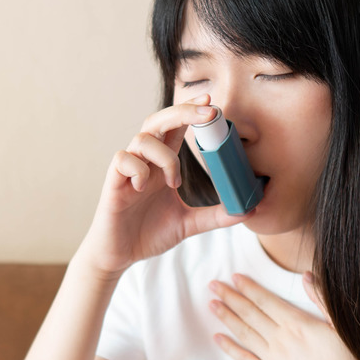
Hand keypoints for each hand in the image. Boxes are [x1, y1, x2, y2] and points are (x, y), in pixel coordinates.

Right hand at [76, 94, 247, 277]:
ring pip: (143, 139)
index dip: (191, 112)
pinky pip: (123, 160)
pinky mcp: (113, 182)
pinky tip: (143, 188)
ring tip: (173, 183)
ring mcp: (128, 170)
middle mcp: (145, 161)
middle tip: (209, 113)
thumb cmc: (147, 233)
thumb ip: (215, 216)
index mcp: (162, 165)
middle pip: (159, 120)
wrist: (120, 255)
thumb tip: (247, 211)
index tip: (212, 104)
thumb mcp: (188, 224)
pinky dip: (138, 170)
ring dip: (165, 156)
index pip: (176, 127)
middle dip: (183, 112)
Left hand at [207, 271, 359, 359]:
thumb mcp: (341, 326)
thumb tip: (307, 275)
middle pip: (250, 314)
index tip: (234, 277)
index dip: (249, 287)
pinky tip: (218, 339)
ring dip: (227, 317)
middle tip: (213, 285)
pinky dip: (230, 349)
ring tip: (212, 305)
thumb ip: (322, 299)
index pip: (266, 301)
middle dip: (230, 297)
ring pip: (244, 334)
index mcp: (298, 324)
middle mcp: (281, 340)